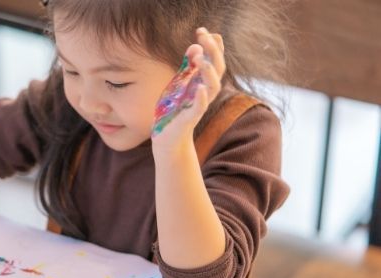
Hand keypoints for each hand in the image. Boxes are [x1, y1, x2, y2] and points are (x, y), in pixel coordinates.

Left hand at [151, 27, 225, 155]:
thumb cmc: (174, 111)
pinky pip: (199, 108)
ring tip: (200, 59)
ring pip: (212, 88)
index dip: (212, 45)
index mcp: (202, 82)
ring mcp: (199, 106)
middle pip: (217, 70)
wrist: (168, 139)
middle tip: (203, 37)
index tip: (202, 30)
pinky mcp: (190, 119)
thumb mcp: (179, 85)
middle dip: (213, 52)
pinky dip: (201, 98)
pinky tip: (199, 88)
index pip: (214, 60)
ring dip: (208, 73)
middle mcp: (205, 93)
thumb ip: (187, 67)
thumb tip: (194, 46)